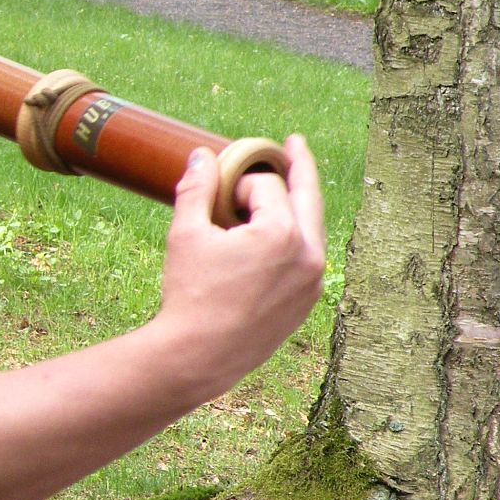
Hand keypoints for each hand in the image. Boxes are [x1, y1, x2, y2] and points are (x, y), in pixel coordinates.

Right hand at [158, 134, 325, 393]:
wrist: (200, 355)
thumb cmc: (191, 294)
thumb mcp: (186, 234)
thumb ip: (196, 188)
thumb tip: (202, 155)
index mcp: (282, 233)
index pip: (265, 186)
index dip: (238, 182)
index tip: (219, 193)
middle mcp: (308, 255)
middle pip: (308, 197)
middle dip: (301, 166)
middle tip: (295, 145)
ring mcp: (312, 282)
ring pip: (311, 228)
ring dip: (298, 206)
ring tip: (289, 188)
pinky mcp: (307, 302)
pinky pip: (307, 258)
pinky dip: (295, 238)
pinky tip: (280, 236)